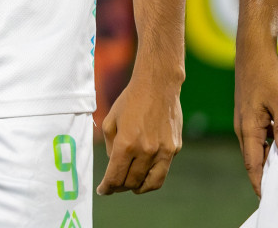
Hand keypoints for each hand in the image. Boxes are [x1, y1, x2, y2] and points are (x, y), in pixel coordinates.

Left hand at [98, 69, 181, 194]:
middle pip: (132, 182)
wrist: (157, 87)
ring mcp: (163, 151)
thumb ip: (111, 146)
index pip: (115, 176)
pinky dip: (152, 178)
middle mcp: (146, 151)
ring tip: (130, 187)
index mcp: (126, 144)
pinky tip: (144, 174)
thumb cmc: (129, 101)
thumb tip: (115, 164)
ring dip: (138, 188)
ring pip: (151, 183)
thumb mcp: (110, 121)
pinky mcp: (174, 149)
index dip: (107, 187)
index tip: (103, 191)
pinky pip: (162, 171)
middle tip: (113, 187)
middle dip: (120, 187)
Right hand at [237, 40, 277, 195]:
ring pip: (256, 147)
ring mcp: (245, 120)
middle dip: (262, 175)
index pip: (252, 163)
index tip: (265, 197)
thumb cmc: (266, 76)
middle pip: (252, 158)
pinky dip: (268, 146)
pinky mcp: (249, 113)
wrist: (253, 53)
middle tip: (274, 190)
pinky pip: (258, 136)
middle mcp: (242, 127)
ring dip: (266, 160)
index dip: (259, 182)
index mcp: (248, 128)